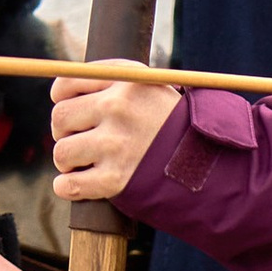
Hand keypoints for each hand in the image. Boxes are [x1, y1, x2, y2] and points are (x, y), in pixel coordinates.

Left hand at [51, 73, 177, 201]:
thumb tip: (67, 89)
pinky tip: (75, 185)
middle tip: (78, 140)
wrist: (211, 166)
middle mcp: (119, 109)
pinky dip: (67, 187)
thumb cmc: (176, 127)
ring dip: (68, 162)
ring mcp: (116, 145)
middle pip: (60, 118)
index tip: (71, 110)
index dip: (61, 99)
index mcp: (126, 82)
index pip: (67, 83)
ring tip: (84, 164)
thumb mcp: (153, 89)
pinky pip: (69, 185)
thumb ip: (116, 82)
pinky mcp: (116, 180)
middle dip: (63, 132)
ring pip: (62, 152)